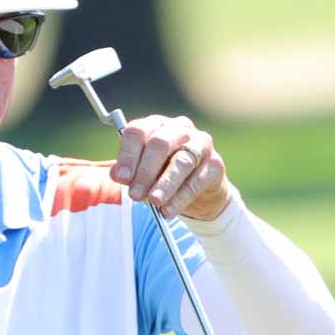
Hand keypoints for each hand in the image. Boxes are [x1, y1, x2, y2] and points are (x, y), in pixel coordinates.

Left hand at [114, 114, 232, 220]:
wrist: (199, 192)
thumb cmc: (164, 176)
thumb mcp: (142, 173)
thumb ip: (129, 171)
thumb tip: (119, 175)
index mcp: (156, 125)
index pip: (138, 131)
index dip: (128, 155)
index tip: (122, 178)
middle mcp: (179, 128)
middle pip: (160, 144)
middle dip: (146, 172)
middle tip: (136, 195)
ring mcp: (201, 143)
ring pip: (182, 161)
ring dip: (166, 184)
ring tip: (155, 202)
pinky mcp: (216, 163)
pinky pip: (198, 180)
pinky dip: (182, 197)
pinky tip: (170, 209)